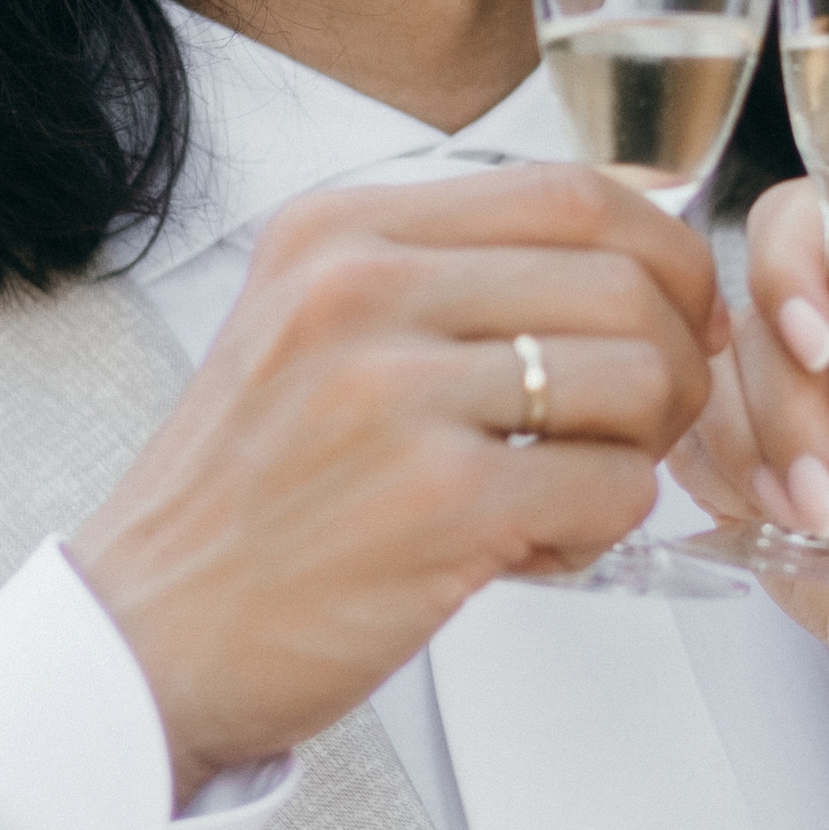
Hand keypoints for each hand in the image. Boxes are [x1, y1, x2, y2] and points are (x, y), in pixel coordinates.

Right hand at [72, 166, 723, 794]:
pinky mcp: (437, 504)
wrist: (145, 639)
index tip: (683, 313)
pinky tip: (535, 547)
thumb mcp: (318, 331)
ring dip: (645, 447)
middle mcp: (360, 289)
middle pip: (624, 277)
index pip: (572, 190)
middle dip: (680, 357)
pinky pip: (612, 488)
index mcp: (338, 231)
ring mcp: (395, 394)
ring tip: (575, 489)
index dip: (665, 251)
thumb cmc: (252, 498)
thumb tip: (644, 233)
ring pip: (638, 377)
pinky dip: (602, 526)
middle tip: (654, 421)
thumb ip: (454, 275)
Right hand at [673, 157, 828, 751]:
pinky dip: (728, 486)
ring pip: (705, 375)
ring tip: (827, 523)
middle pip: (744, 298)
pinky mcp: (739, 454)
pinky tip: (789, 527)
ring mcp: (782, 386)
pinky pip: (684, 439)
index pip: (808, 217)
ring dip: (761, 458)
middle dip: (783, 402)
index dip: (790, 274)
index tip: (817, 354)